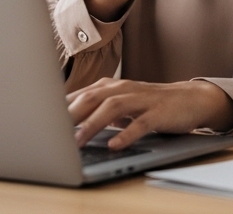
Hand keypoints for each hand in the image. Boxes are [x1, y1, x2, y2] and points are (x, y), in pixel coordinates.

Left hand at [67, 78, 232, 149]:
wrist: (190, 99)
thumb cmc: (150, 104)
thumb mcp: (121, 105)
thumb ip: (96, 110)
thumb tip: (66, 124)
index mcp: (111, 86)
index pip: (80, 94)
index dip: (60, 108)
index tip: (41, 121)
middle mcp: (124, 88)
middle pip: (92, 97)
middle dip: (70, 115)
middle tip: (52, 132)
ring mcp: (142, 100)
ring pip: (112, 108)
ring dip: (92, 125)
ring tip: (77, 142)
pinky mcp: (158, 113)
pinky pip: (140, 124)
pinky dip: (126, 135)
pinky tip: (115, 146)